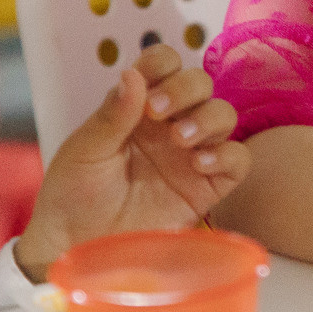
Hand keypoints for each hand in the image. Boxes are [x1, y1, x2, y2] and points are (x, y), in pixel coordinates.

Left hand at [12, 46, 250, 281]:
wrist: (77, 248)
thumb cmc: (73, 196)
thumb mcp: (84, 151)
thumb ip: (112, 115)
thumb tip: (133, 74)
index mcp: (137, 107)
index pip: (164, 63)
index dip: (162, 65)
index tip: (144, 90)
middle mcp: (169, 124)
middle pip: (200, 83)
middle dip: (185, 88)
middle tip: (158, 113)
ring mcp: (190, 155)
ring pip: (224, 115)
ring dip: (208, 118)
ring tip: (181, 139)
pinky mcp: (206, 188)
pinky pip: (238, 160)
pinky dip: (227, 155)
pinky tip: (199, 164)